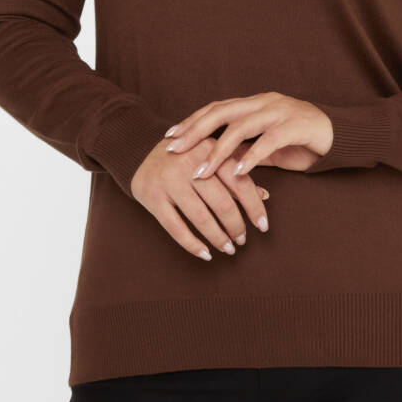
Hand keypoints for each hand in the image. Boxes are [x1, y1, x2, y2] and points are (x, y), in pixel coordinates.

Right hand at [130, 136, 269, 260]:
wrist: (137, 147)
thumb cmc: (185, 154)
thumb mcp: (210, 154)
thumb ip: (236, 172)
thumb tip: (265, 195)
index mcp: (209, 149)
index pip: (240, 182)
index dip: (254, 207)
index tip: (263, 225)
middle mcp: (189, 164)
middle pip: (222, 203)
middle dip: (236, 226)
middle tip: (243, 240)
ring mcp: (169, 181)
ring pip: (201, 218)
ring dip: (218, 238)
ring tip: (228, 248)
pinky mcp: (151, 196)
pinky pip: (175, 227)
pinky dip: (192, 244)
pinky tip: (205, 254)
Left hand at [163, 92, 332, 178]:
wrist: (340, 136)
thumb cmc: (301, 141)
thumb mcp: (267, 147)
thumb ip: (245, 150)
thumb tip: (217, 163)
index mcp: (254, 104)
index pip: (216, 109)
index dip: (192, 121)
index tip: (169, 136)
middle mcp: (263, 103)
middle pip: (221, 112)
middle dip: (194, 131)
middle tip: (173, 149)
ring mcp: (279, 112)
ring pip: (241, 127)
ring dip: (218, 151)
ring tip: (201, 171)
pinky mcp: (295, 126)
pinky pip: (268, 142)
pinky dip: (251, 157)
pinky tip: (237, 173)